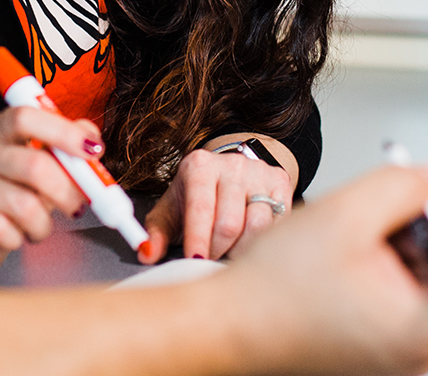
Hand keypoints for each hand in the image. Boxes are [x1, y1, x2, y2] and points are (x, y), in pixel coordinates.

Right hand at [0, 106, 103, 281]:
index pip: (27, 117)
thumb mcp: (36, 167)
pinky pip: (2, 230)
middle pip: (33, 165)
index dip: (63, 133)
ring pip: (23, 206)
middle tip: (76, 207)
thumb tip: (91, 140)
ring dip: (42, 225)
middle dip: (67, 192)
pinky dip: (18, 239)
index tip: (93, 151)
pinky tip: (14, 237)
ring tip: (39, 227)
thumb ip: (63, 150)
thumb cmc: (6, 198)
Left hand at [142, 146, 292, 261]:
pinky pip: (277, 223)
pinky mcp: (281, 183)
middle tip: (210, 259)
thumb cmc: (196, 198)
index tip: (195, 262)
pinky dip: (263, 240)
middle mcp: (232, 164)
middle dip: (217, 251)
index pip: (200, 209)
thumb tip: (146, 253)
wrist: (229, 174)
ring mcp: (259, 172)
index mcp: (199, 166)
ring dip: (241, 248)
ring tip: (229, 250)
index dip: (197, 241)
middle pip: (229, 223)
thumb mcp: (171, 212)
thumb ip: (156, 234)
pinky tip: (250, 241)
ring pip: (257, 225)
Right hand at [203, 164, 427, 375]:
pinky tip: (356, 255)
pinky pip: (410, 306)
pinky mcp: (380, 351)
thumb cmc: (273, 291)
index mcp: (423, 329)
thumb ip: (401, 186)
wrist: (227, 328)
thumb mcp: (344, 213)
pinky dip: (395, 273)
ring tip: (367, 233)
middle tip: (399, 213)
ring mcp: (401, 356)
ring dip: (414, 252)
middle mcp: (421, 353)